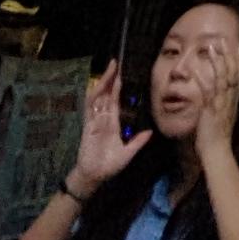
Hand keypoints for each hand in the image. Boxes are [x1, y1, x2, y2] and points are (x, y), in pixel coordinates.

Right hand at [73, 61, 149, 199]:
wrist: (95, 177)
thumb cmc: (109, 166)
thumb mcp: (128, 153)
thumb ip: (137, 142)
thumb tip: (150, 131)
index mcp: (112, 123)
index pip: (115, 100)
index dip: (117, 87)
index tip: (121, 73)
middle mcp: (103, 119)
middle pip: (106, 94)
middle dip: (110, 79)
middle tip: (115, 62)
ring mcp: (95, 121)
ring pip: (98, 97)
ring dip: (103, 83)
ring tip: (110, 70)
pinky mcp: (88, 126)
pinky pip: (89, 110)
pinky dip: (92, 98)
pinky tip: (97, 88)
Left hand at [188, 24, 238, 160]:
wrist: (217, 152)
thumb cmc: (218, 139)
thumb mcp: (226, 119)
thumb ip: (225, 107)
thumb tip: (225, 100)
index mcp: (233, 101)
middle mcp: (229, 100)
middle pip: (232, 73)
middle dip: (229, 55)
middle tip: (226, 40)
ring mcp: (220, 103)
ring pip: (221, 78)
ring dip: (217, 62)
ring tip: (212, 47)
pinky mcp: (210, 109)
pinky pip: (206, 91)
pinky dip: (201, 79)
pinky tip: (195, 70)